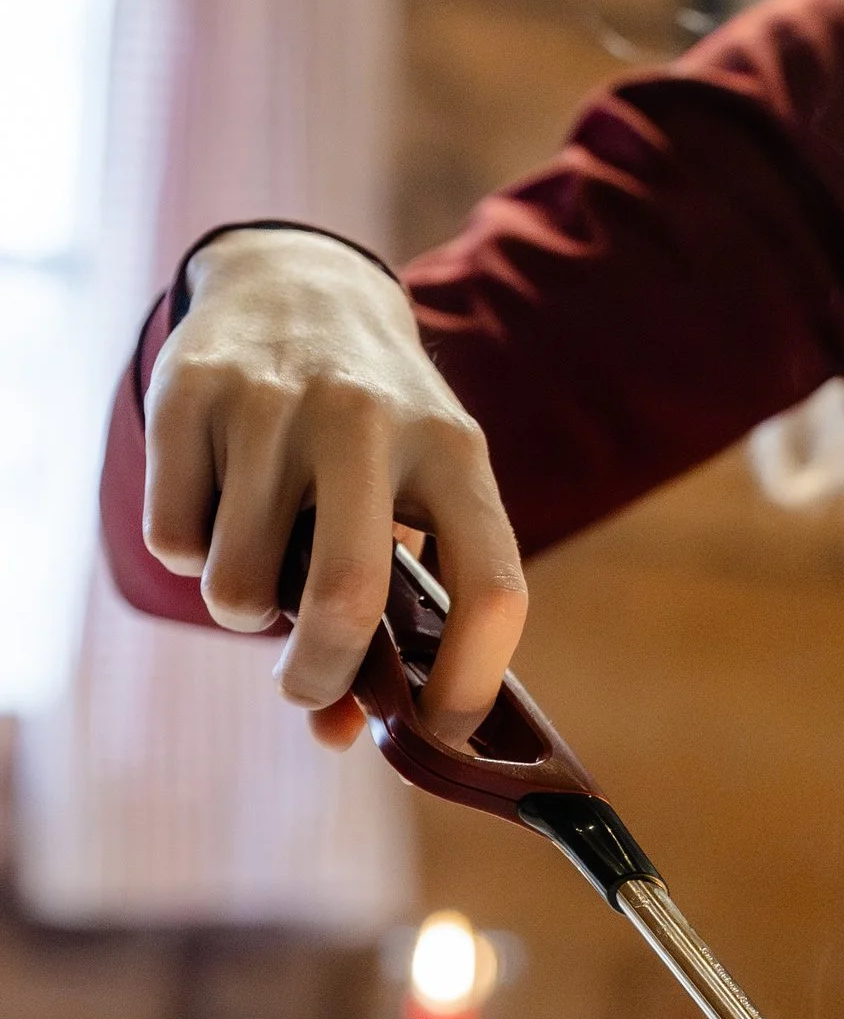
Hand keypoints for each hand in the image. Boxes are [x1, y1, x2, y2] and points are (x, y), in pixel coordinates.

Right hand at [142, 227, 525, 747]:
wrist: (299, 284)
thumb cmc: (375, 432)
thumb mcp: (415, 497)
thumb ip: (393, 615)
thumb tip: (339, 733)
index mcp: (454, 452)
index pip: (493, 590)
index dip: (469, 684)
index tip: (435, 731)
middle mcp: (370, 419)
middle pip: (345, 598)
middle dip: (317, 675)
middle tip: (305, 686)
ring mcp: (277, 400)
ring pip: (236, 582)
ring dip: (239, 609)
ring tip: (259, 561)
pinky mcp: (192, 393)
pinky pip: (174, 538)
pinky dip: (188, 551)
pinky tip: (217, 503)